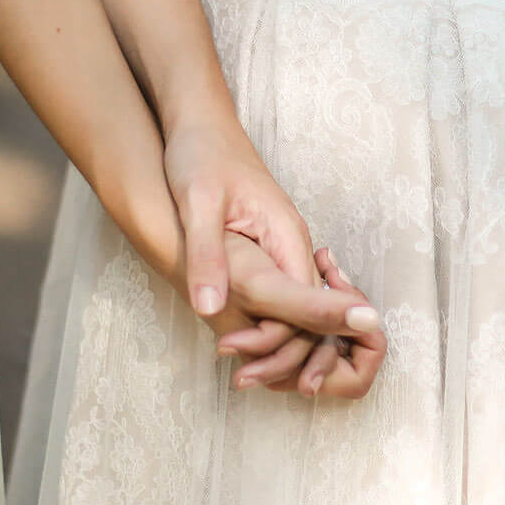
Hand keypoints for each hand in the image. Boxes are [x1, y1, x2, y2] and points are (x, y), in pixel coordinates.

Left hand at [163, 121, 384, 393]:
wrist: (199, 122)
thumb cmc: (199, 155)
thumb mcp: (196, 203)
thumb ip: (205, 255)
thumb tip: (208, 307)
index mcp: (286, 236)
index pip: (307, 305)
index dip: (291, 344)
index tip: (261, 374)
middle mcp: (292, 246)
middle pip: (308, 315)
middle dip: (286, 355)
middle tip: (242, 383)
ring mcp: (281, 249)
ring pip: (294, 310)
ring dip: (275, 345)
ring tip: (239, 376)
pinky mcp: (265, 250)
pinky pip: (277, 298)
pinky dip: (265, 326)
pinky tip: (236, 345)